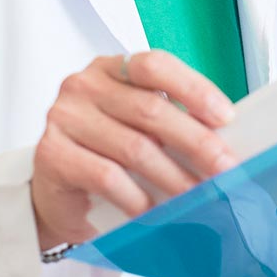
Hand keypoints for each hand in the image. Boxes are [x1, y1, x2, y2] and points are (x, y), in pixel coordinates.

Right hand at [31, 50, 237, 251]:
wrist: (56, 195)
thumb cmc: (104, 156)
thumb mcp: (138, 129)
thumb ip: (169, 123)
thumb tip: (222, 143)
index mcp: (110, 69)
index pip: (154, 65)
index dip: (193, 88)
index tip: (225, 117)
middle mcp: (84, 86)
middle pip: (150, 109)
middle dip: (196, 141)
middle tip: (224, 168)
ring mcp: (64, 118)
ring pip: (134, 147)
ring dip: (173, 177)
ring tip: (197, 197)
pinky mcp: (51, 155)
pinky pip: (106, 176)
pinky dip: (137, 197)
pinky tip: (153, 211)